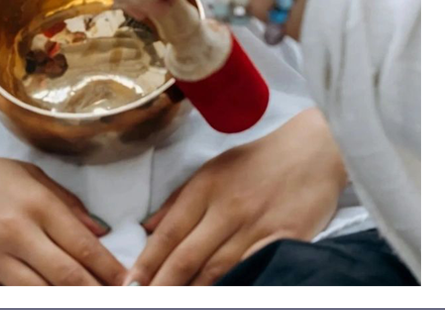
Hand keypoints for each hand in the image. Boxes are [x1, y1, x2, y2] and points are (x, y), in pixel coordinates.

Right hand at [0, 133, 124, 296]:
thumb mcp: (31, 175)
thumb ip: (67, 203)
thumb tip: (101, 231)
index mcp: (38, 203)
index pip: (83, 244)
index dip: (108, 269)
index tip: (125, 284)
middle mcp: (17, 229)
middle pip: (66, 274)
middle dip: (92, 293)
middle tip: (108, 302)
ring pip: (34, 293)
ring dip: (59, 302)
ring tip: (76, 304)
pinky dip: (10, 307)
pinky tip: (26, 307)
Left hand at [124, 108, 346, 299]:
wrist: (314, 151)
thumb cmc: (259, 161)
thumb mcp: (213, 170)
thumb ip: (180, 200)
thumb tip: (149, 228)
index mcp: (205, 187)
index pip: (167, 234)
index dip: (145, 266)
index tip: (129, 288)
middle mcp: (226, 208)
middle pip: (185, 260)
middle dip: (163, 291)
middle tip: (149, 308)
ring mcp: (255, 226)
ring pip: (215, 273)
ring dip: (194, 298)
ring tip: (180, 307)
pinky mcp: (283, 241)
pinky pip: (251, 274)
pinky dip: (234, 292)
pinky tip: (222, 302)